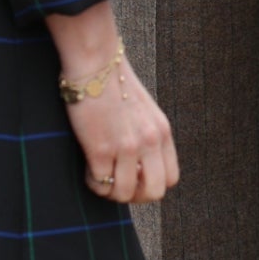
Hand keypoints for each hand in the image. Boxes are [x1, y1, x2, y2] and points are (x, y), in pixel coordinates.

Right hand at [46, 4, 178, 203]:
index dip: (151, 185)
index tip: (134, 177)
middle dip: (134, 196)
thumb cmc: (113, 83)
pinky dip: (93, 183)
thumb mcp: (143, 110)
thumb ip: (147, 135)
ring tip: (99, 176)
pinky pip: (100, 184)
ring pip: (124, 193)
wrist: (94, 63)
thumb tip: (139, 165)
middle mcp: (149, 142)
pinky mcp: (101, 149)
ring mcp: (126, 147)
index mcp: (162, 132)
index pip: (170, 178)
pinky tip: (88, 168)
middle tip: (117, 184)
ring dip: (110, 191)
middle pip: (154, 192)